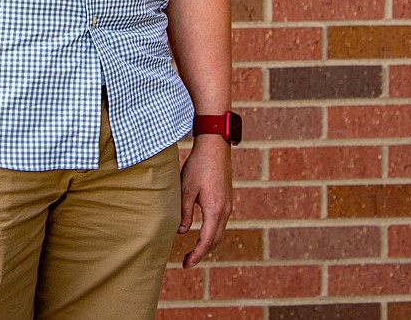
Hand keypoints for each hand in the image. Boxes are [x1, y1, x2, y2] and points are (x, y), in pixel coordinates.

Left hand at [177, 134, 232, 267]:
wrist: (215, 146)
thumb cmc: (198, 166)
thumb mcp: (186, 189)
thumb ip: (184, 212)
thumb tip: (182, 232)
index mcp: (215, 210)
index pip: (207, 241)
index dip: (197, 255)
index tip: (187, 264)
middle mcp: (225, 211)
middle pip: (216, 241)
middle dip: (202, 253)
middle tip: (188, 262)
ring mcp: (228, 205)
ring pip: (220, 232)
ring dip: (209, 244)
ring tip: (194, 251)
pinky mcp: (228, 199)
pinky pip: (221, 223)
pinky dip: (213, 233)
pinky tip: (204, 233)